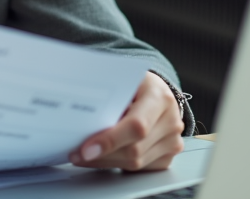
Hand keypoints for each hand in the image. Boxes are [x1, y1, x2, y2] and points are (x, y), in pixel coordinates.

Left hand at [69, 72, 184, 170]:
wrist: (159, 93)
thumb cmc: (137, 86)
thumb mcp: (124, 80)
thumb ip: (109, 97)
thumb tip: (81, 120)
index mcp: (159, 97)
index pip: (136, 125)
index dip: (110, 139)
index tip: (86, 149)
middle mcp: (171, 121)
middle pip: (134, 149)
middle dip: (102, 155)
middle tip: (77, 153)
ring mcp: (172, 141)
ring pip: (135, 163)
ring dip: (106, 162)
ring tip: (85, 155)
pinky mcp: (168, 157)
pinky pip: (139, 169)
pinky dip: (118, 164)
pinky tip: (104, 156)